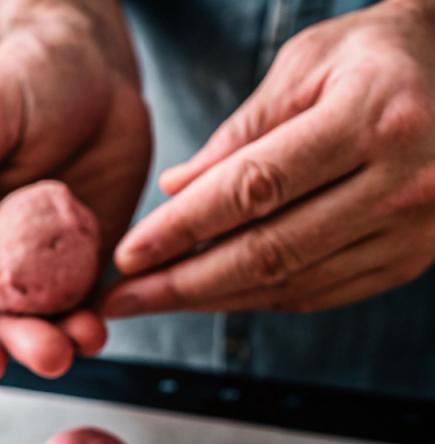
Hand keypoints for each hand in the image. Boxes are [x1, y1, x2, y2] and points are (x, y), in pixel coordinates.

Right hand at [0, 12, 150, 380]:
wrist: (96, 72)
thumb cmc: (26, 78)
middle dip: (8, 346)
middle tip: (46, 354)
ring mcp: (16, 265)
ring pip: (22, 324)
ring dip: (48, 342)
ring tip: (78, 342)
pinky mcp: (65, 269)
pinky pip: (69, 310)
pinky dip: (82, 325)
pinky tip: (96, 326)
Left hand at [103, 0, 434, 317]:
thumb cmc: (384, 57)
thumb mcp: (310, 63)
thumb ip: (243, 131)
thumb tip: (176, 191)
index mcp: (370, 118)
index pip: (254, 189)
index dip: (183, 229)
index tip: (129, 255)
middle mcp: (399, 181)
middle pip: (268, 251)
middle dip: (183, 284)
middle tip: (122, 300)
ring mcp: (412, 228)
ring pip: (291, 283)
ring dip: (213, 300)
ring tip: (156, 302)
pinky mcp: (411, 258)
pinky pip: (321, 294)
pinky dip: (260, 300)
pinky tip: (215, 297)